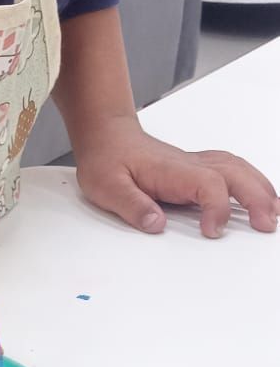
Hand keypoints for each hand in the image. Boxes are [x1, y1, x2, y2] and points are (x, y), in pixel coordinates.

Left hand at [75, 128, 279, 236]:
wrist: (104, 135)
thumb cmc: (106, 158)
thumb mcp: (106, 185)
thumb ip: (131, 205)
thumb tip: (156, 224)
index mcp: (169, 169)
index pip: (207, 184)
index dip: (216, 208)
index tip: (211, 231)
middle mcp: (188, 164)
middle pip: (233, 173)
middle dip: (256, 197)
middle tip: (268, 225)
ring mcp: (194, 165)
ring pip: (237, 168)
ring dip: (259, 188)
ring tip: (274, 213)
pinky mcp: (195, 169)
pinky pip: (232, 169)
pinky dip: (252, 181)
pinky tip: (261, 196)